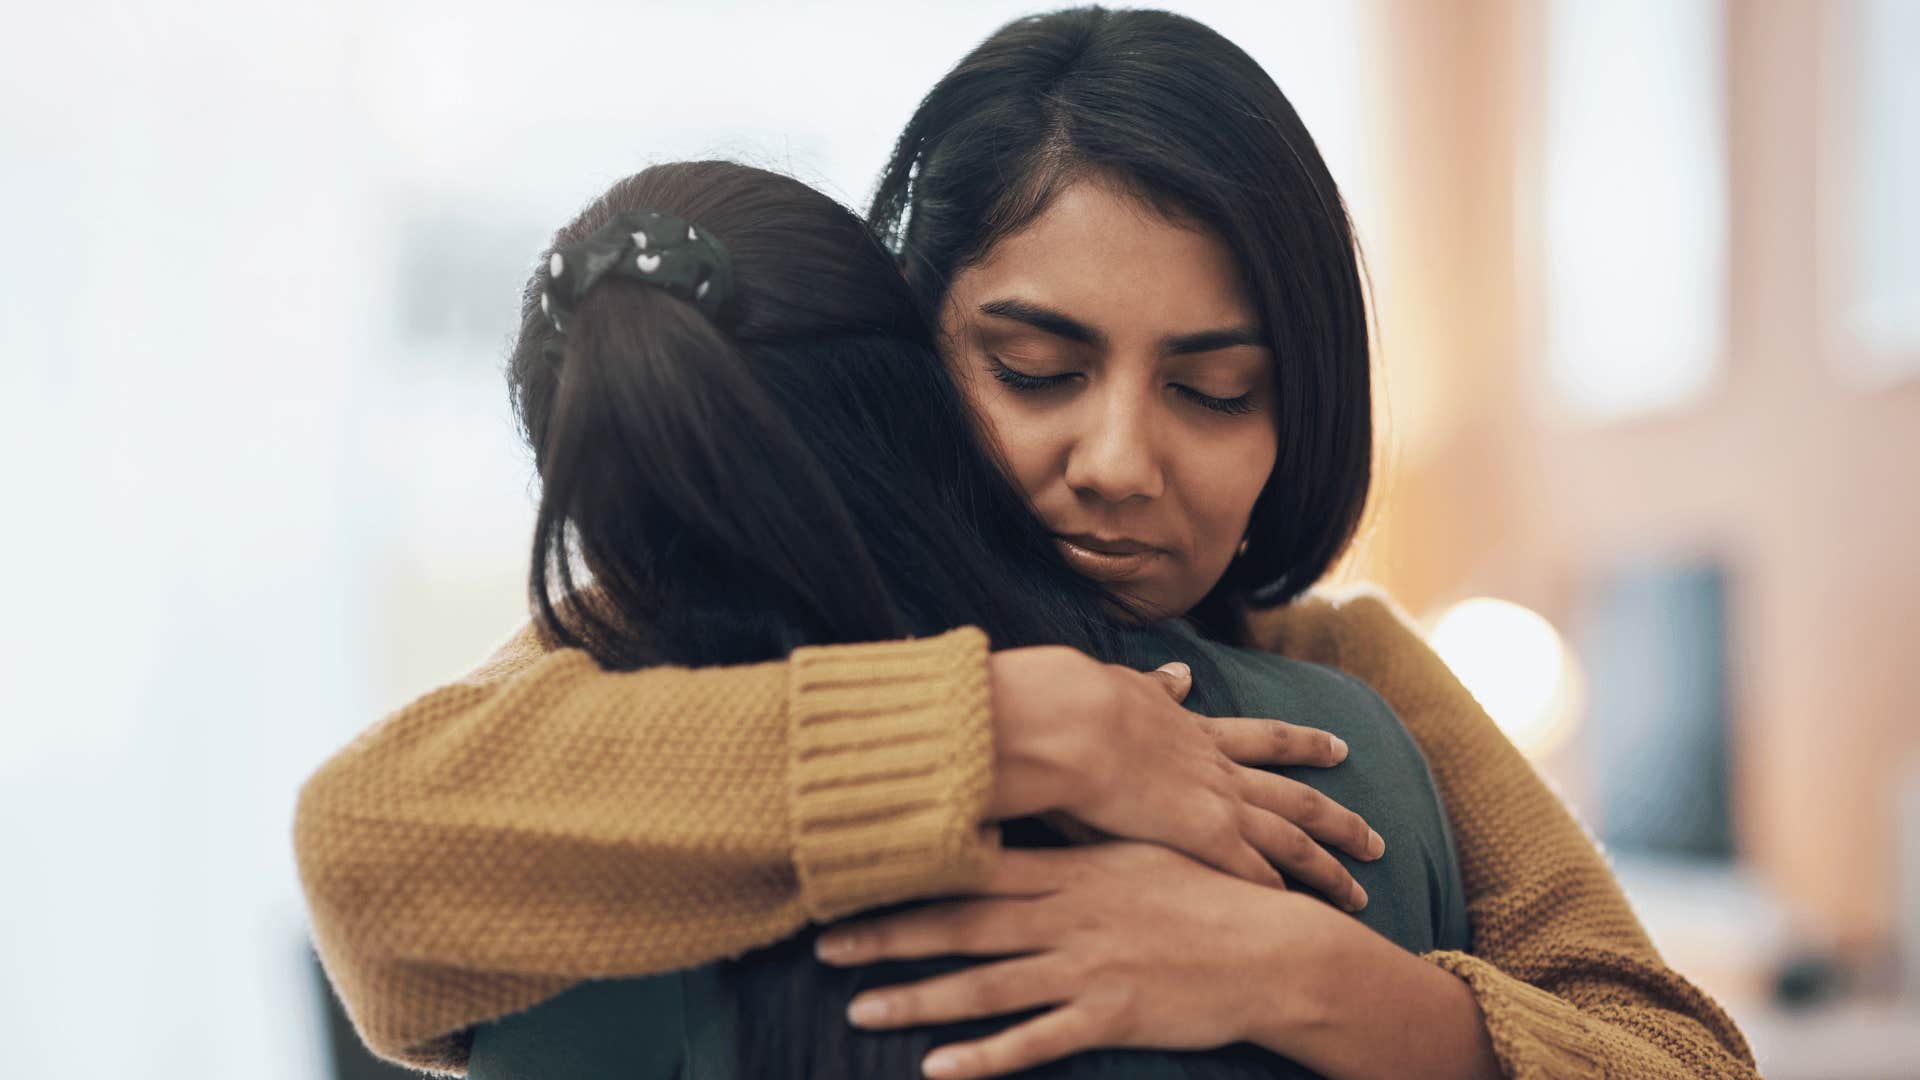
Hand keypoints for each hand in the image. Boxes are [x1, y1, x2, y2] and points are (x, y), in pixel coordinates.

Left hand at [814, 841, 1346, 1079]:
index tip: (855, 871)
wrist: (1270, 949)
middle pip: (964, 926)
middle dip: (890, 936)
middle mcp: (1070, 916)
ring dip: (920, 1000)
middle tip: (824, 944)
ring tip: (860, 1009)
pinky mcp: (1109, 1018)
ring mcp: (1087, 968)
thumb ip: (1075, 835)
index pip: (976, 866)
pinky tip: (938, 1069)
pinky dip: (985, 1058)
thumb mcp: (1136, 849)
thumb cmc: (1203, 893)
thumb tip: (1025, 805)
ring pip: (987, 986)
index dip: (912, 870)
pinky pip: (1036, 1041)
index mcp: (1072, 869)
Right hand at [987, 645, 1382, 906]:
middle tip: (1376, 839)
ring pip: (1293, 841)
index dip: (1304, 746)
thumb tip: (1180, 673)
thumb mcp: (1128, 685)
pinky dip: (1279, 895)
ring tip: (1361, 894)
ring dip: (1329, 869)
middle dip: (1339, 820)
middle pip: (1297, 799)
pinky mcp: (1205, 838)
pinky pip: (1255, 875)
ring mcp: (1219, 805)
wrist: (1077, 723)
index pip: (1265, 740)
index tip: (1338, 749)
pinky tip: (1300, 916)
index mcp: (1197, 733)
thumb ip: (1156, 687)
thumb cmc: (1085, 703)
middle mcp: (1219, 771)